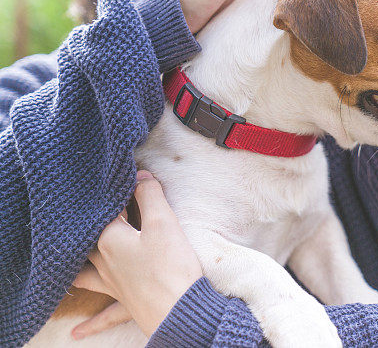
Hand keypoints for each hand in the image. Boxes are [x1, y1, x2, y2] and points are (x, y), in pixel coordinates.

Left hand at [71, 170, 202, 338]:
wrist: (179, 310)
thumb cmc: (171, 265)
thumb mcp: (164, 222)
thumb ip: (150, 195)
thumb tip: (139, 176)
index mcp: (110, 239)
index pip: (106, 210)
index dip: (118, 194)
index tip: (129, 181)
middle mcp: (104, 262)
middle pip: (89, 239)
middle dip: (91, 225)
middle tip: (99, 213)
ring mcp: (112, 284)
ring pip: (85, 274)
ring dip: (76, 268)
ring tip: (68, 264)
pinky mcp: (125, 303)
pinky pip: (104, 314)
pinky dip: (90, 324)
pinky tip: (75, 332)